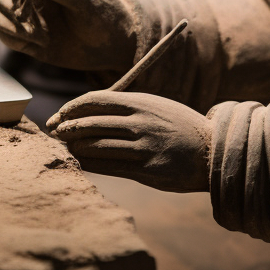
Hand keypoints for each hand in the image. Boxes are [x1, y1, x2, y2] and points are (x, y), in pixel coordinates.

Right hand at [0, 0, 136, 69]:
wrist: (111, 45)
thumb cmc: (101, 11)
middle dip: (8, 7)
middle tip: (24, 19)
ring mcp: (28, 17)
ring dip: (11, 25)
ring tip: (38, 36)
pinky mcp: (27, 39)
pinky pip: (5, 35)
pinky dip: (14, 39)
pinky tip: (39, 43)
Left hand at [47, 90, 211, 190]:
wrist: (212, 151)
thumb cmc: (180, 128)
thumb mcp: (157, 107)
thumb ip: (128, 107)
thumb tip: (87, 112)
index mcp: (142, 102)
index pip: (96, 100)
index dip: (72, 107)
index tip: (60, 114)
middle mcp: (141, 122)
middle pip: (91, 123)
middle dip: (67, 128)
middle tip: (57, 133)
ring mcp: (144, 146)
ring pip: (96, 145)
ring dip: (76, 147)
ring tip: (67, 147)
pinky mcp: (148, 169)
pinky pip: (109, 166)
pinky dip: (90, 163)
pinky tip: (81, 161)